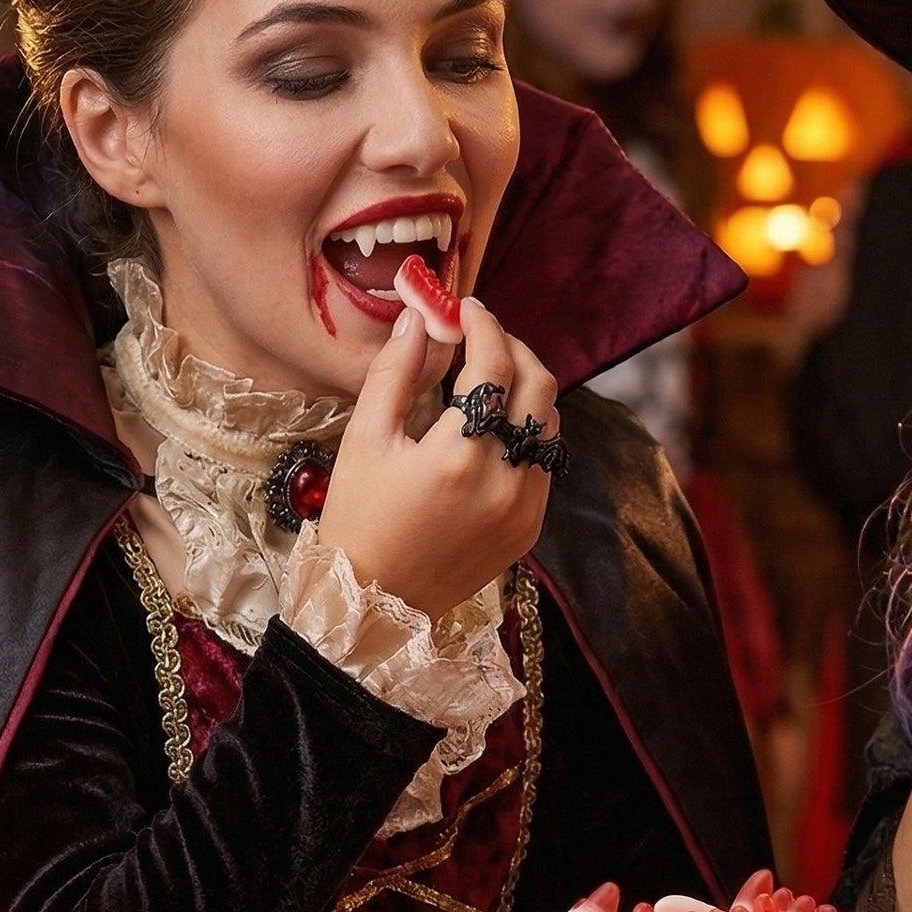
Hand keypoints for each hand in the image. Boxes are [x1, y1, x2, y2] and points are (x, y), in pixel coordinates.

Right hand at [316, 298, 558, 619]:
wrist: (374, 604)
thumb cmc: (359, 518)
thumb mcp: (364, 441)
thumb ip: (394, 372)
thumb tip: (418, 316)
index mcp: (456, 457)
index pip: (494, 366)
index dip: (484, 325)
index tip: (467, 307)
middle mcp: (503, 481)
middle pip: (540, 385)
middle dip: (515, 347)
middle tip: (484, 334)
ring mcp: (525, 507)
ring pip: (551, 421)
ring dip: (529, 387)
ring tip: (493, 373)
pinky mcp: (532, 526)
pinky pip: (547, 460)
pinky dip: (531, 429)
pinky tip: (499, 422)